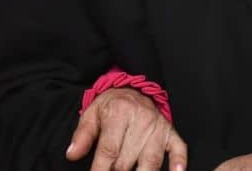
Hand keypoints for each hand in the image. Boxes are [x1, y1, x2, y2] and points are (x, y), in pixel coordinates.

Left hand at [66, 87, 187, 170]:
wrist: (135, 89)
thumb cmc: (112, 106)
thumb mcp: (92, 113)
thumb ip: (82, 135)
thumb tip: (72, 154)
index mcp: (119, 113)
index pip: (108, 150)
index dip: (100, 170)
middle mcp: (141, 120)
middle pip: (127, 160)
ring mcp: (158, 128)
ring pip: (151, 161)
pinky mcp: (170, 133)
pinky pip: (179, 149)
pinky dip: (179, 163)